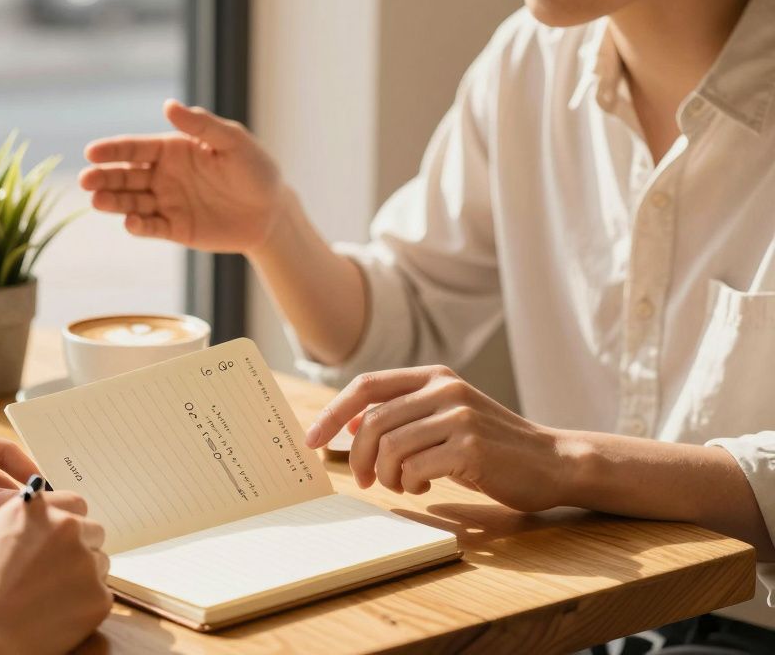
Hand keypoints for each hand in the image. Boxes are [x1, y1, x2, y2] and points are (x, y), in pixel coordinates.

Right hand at [0, 492, 111, 654]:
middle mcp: (65, 528)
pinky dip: (86, 605)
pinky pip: (102, 595)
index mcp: (34, 508)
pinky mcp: (98, 597)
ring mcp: (85, 562)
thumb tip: (22, 533)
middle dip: (79, 548)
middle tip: (57, 572)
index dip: (68, 522)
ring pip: (100, 563)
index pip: (74, 503)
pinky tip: (59, 618)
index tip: (62, 537)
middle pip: (92, 532)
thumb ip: (12, 529)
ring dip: (84, 575)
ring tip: (54, 598)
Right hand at [81, 98, 285, 253]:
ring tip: (96, 201)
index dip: (113, 150)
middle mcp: (164, 175)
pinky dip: (138, 226)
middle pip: (125, 175)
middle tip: (85, 180)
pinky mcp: (174, 228)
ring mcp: (167, 203)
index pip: (136, 147)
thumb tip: (168, 106)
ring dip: (113, 201)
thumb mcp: (233, 142)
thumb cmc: (255, 170)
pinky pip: (151, 227)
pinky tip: (130, 222)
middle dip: (103, 177)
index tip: (91, 153)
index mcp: (172, 149)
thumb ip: (201, 126)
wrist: (271, 212)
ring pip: (131, 201)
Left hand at [305, 365, 573, 511]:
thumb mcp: (443, 419)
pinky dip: (410, 483)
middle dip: (359, 457)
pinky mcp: (471, 446)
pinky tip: (424, 487)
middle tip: (366, 481)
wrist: (552, 461)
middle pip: (373, 421)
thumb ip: (401, 415)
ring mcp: (459, 415)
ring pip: (391, 447)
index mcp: (434, 376)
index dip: (332, 413)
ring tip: (404, 484)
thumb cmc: (491, 446)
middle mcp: (445, 388)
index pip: (366, 385)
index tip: (311, 442)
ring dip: (388, 475)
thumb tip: (348, 422)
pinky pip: (415, 467)